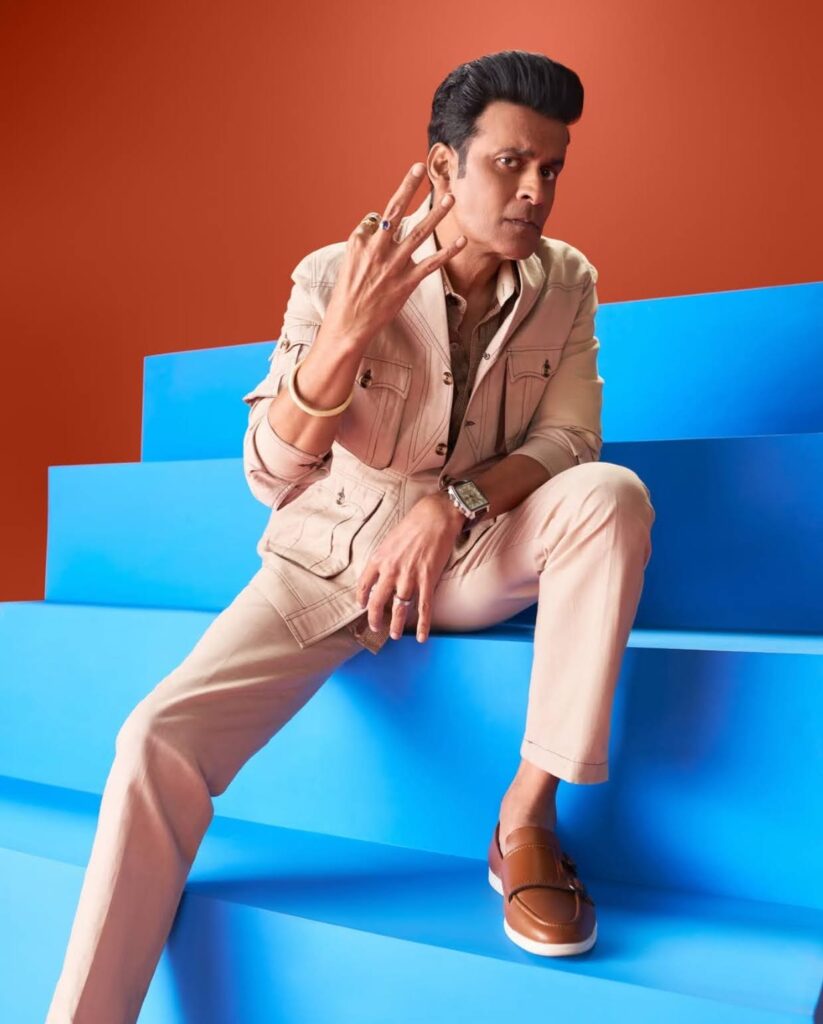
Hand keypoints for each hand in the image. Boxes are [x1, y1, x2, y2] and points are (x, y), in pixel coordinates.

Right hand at [322, 163, 466, 348]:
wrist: (348, 324)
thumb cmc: (348, 294)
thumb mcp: (348, 262)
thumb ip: (363, 240)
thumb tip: (376, 222)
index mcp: (361, 243)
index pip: (377, 219)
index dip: (381, 224)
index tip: (383, 228)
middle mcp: (377, 250)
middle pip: (395, 212)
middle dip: (408, 188)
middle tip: (420, 168)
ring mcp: (394, 266)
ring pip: (418, 234)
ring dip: (436, 214)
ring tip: (450, 198)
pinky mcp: (407, 283)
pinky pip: (431, 264)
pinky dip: (448, 252)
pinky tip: (461, 240)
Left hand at [356, 492, 465, 642]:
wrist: (435, 516)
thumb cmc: (413, 524)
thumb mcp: (389, 539)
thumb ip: (384, 557)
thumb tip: (381, 571)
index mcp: (379, 558)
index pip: (363, 584)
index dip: (361, 598)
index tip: (362, 606)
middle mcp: (391, 570)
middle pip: (378, 601)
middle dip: (375, 618)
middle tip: (375, 627)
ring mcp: (410, 576)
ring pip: (400, 608)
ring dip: (396, 624)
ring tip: (394, 635)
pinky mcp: (428, 579)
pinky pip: (424, 607)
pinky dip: (423, 624)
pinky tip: (421, 636)